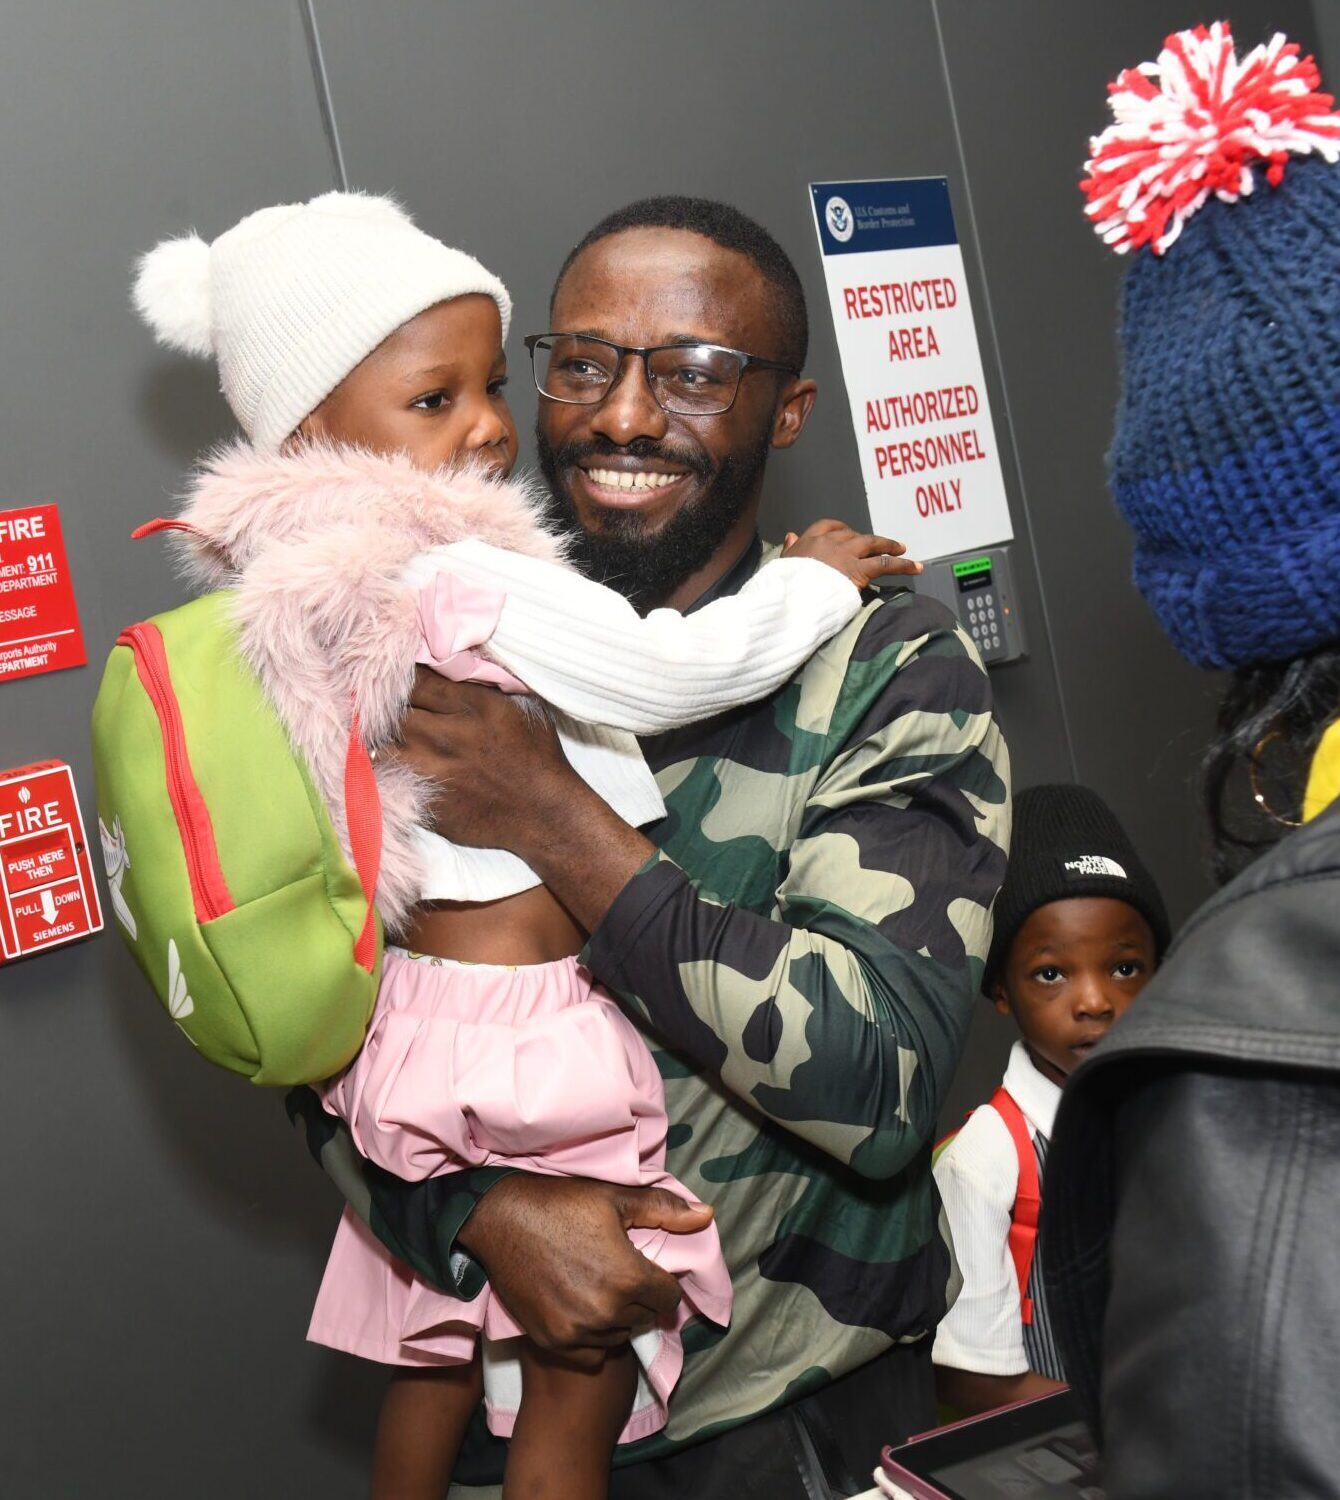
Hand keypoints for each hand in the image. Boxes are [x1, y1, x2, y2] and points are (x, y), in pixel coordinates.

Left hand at [391, 670, 579, 851]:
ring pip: (382, 746)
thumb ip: (487, 682)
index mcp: (475, 707)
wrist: (545, 814)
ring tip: (391, 738)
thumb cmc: (538, 756)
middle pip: (392, 711)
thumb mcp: (525, 705)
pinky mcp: (425, 800)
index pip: (417, 680)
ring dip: (384, 740)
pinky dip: (386, 770)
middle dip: (387, 708)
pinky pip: (388, 779)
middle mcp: (448, 736)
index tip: (401, 681)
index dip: (404, 678)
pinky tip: (396, 765)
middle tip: (390, 708)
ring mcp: (433, 771)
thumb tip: (457, 661)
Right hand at [456, 1175, 715, 1365]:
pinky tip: (580, 1307)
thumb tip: (707, 1215)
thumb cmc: (560, 1204)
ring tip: (597, 1287)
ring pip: (619, 1334)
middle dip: (639, 1296)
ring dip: (617, 1317)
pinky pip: (591, 1352)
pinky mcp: (553, 1343)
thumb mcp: (614, 1198)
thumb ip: (664, 1210)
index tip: (644, 1266)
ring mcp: (578, 1333)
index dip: (661, 1280)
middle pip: (645, 1316)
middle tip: (617, 1271)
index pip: (670, 1298)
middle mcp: (607, 1313)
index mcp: (628, 1279)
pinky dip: (592, 1336)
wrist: (499, 1221)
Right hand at [782, 519, 921, 588]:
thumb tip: (791, 535)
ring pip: (873, 544)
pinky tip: (917, 568)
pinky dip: (903, 565)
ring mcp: (847, 555)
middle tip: (878, 544)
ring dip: (889, 545)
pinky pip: (885, 564)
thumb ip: (790, 549)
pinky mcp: (859, 570)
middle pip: (854, 535)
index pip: (829, 526)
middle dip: (867, 540)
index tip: (847, 534)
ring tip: (901, 549)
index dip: (841, 530)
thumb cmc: (786, 584)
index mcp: (810, 540)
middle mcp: (831, 542)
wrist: (792, 596)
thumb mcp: (783, 563)